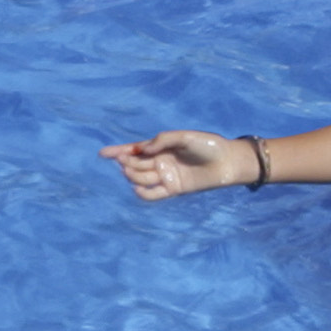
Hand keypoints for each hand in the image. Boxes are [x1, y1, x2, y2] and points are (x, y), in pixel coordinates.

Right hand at [103, 131, 252, 201]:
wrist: (227, 162)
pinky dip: (143, 193)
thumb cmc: (208, 146)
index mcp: (161, 147)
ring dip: (133, 174)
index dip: (118, 151)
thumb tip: (143, 149)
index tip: (102, 153)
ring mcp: (166, 176)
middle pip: (136, 164)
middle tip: (125, 160)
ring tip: (131, 171)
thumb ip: (163, 140)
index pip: (135, 149)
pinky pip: (153, 194)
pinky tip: (137, 188)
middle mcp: (161, 161)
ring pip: (141, 177)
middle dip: (127, 162)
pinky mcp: (173, 189)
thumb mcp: (185, 137)